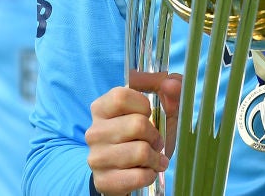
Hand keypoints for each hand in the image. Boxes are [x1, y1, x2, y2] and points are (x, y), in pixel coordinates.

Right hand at [85, 73, 182, 195]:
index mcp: (101, 108)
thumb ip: (170, 86)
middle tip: (156, 141)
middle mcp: (93, 132)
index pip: (120, 97)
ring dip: (155, 157)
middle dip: (155, 134)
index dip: (142, 105)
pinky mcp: (103, 181)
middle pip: (137, 125)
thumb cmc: (148, 131)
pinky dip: (150, 174)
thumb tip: (170, 83)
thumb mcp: (163, 104)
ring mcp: (96, 158)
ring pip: (140, 152)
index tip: (148, 113)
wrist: (131, 169)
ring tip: (153, 158)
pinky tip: (147, 171)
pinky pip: (138, 177)